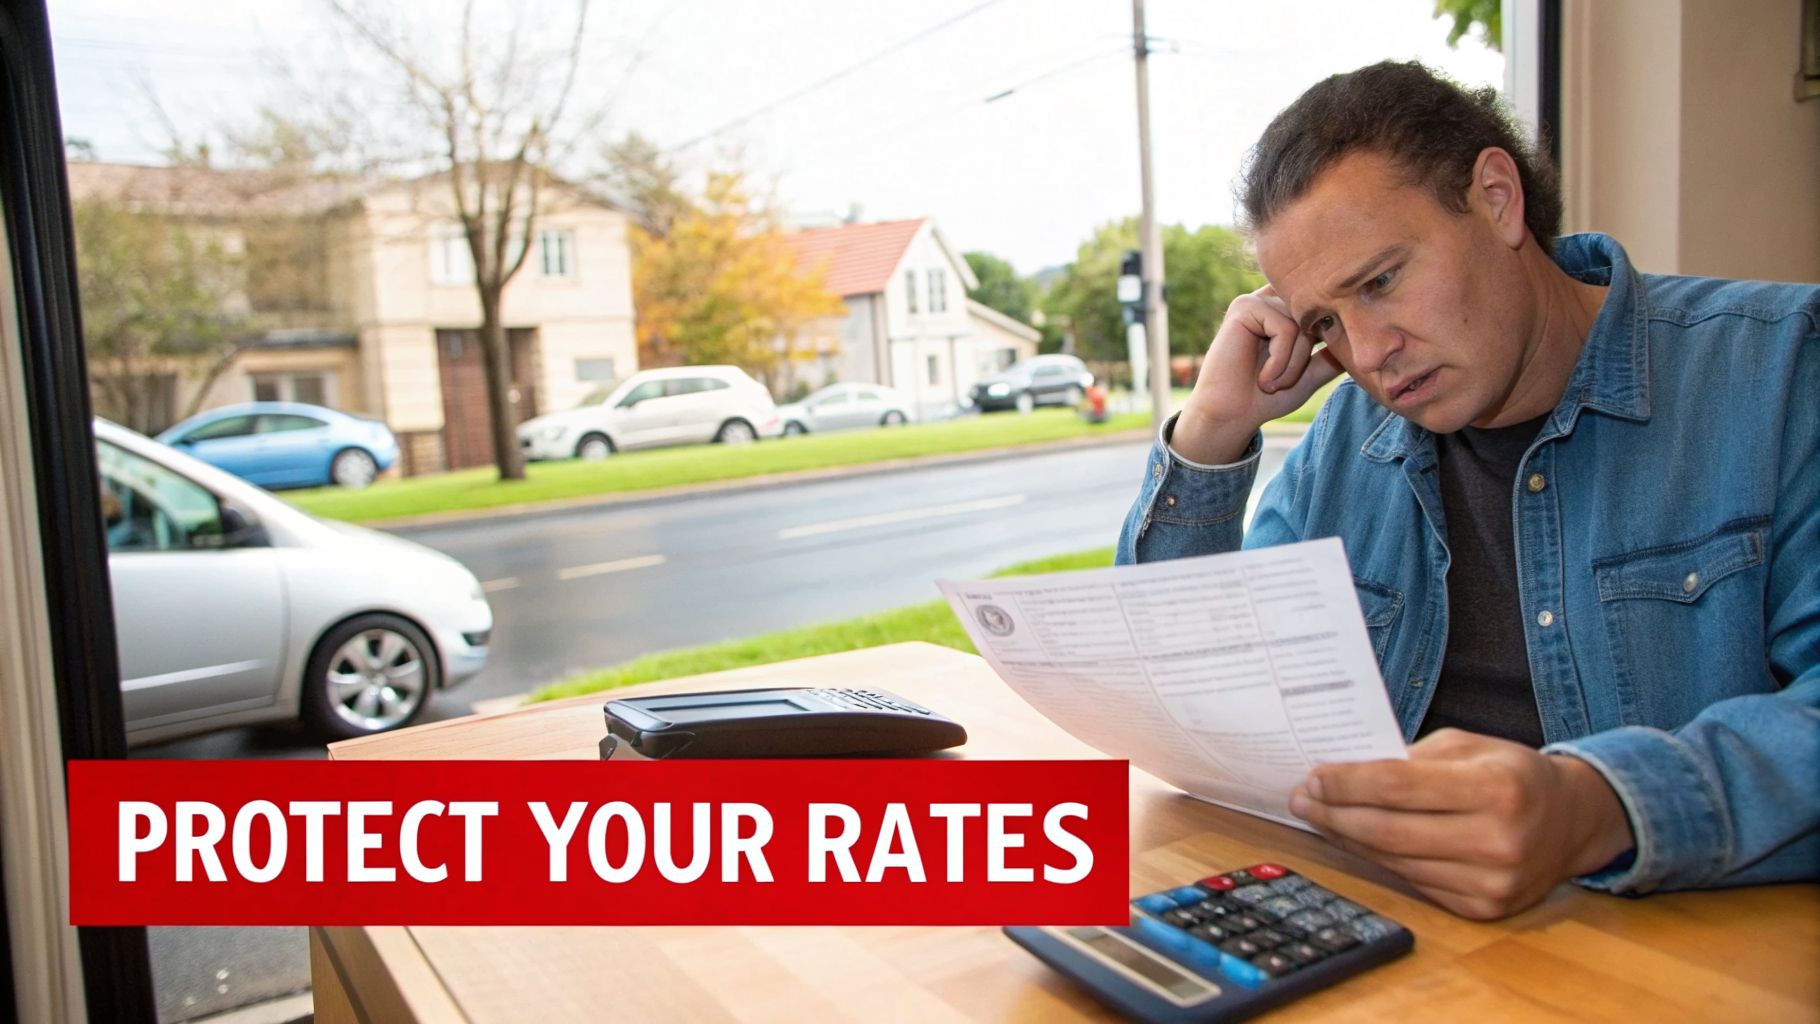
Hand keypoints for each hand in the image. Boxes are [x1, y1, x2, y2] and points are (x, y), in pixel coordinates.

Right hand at [1171, 284, 1343, 463]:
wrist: (1232, 416)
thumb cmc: (1266, 396)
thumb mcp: (1310, 374)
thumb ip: (1332, 355)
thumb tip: (1365, 338)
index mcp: (1286, 311)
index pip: (1323, 307)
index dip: (1329, 331)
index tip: (1321, 359)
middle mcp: (1272, 299)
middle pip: (1317, 317)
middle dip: (1306, 357)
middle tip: (1282, 383)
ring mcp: (1257, 300)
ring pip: (1302, 324)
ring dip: (1293, 363)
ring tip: (1272, 383)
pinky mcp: (1244, 307)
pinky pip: (1285, 328)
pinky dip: (1280, 360)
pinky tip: (1263, 378)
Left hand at [1288, 728, 1635, 919]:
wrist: (1572, 821)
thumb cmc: (1512, 774)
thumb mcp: (1467, 747)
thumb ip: (1409, 760)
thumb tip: (1341, 773)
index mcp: (1497, 789)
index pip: (1398, 787)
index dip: (1348, 783)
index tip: (1314, 775)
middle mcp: (1498, 840)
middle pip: (1389, 830)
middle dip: (1335, 813)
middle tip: (1302, 798)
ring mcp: (1492, 882)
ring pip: (1395, 862)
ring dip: (1348, 838)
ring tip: (1319, 816)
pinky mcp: (1484, 909)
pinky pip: (1414, 883)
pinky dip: (1379, 861)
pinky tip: (1356, 840)